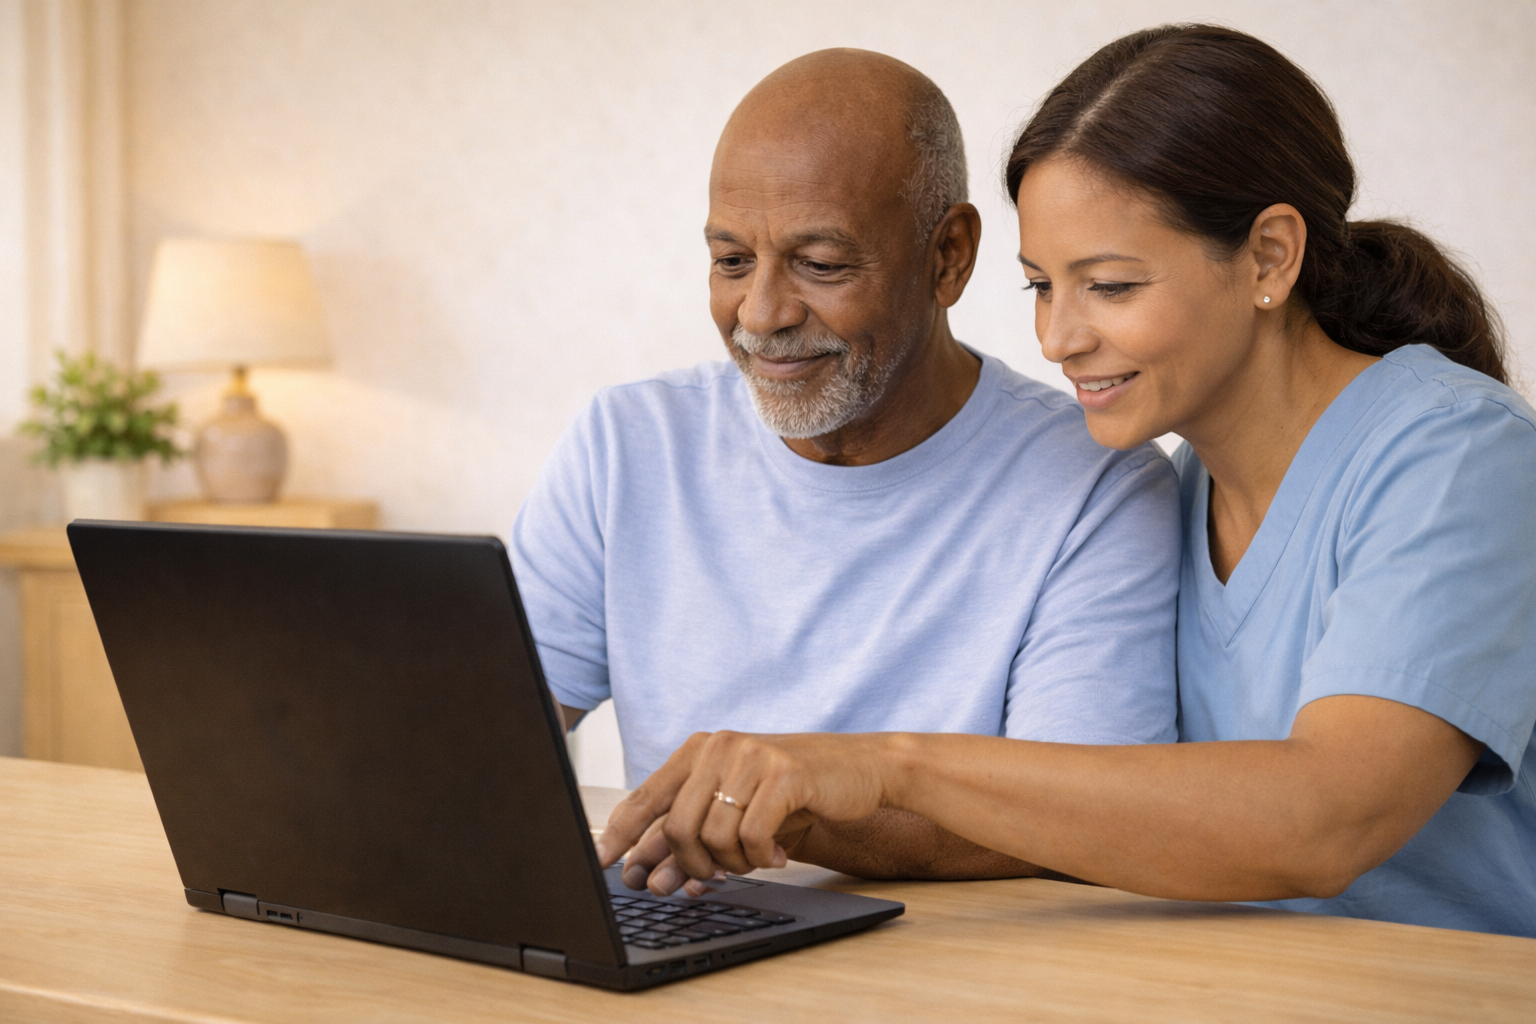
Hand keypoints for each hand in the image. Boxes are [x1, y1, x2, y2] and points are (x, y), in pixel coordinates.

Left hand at [594, 730, 888, 889]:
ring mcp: (751, 756)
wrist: (859, 769)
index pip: (645, 796)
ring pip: (713, 836)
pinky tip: (777, 854)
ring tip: (755, 859)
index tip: (604, 865)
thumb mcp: (738, 805)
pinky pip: (752, 837)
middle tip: (717, 879)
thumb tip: (651, 879)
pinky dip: (761, 858)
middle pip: (676, 827)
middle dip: (692, 867)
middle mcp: (719, 745)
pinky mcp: (785, 774)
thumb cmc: (794, 791)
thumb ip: (694, 834)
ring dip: (733, 864)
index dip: (620, 835)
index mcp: (699, 749)